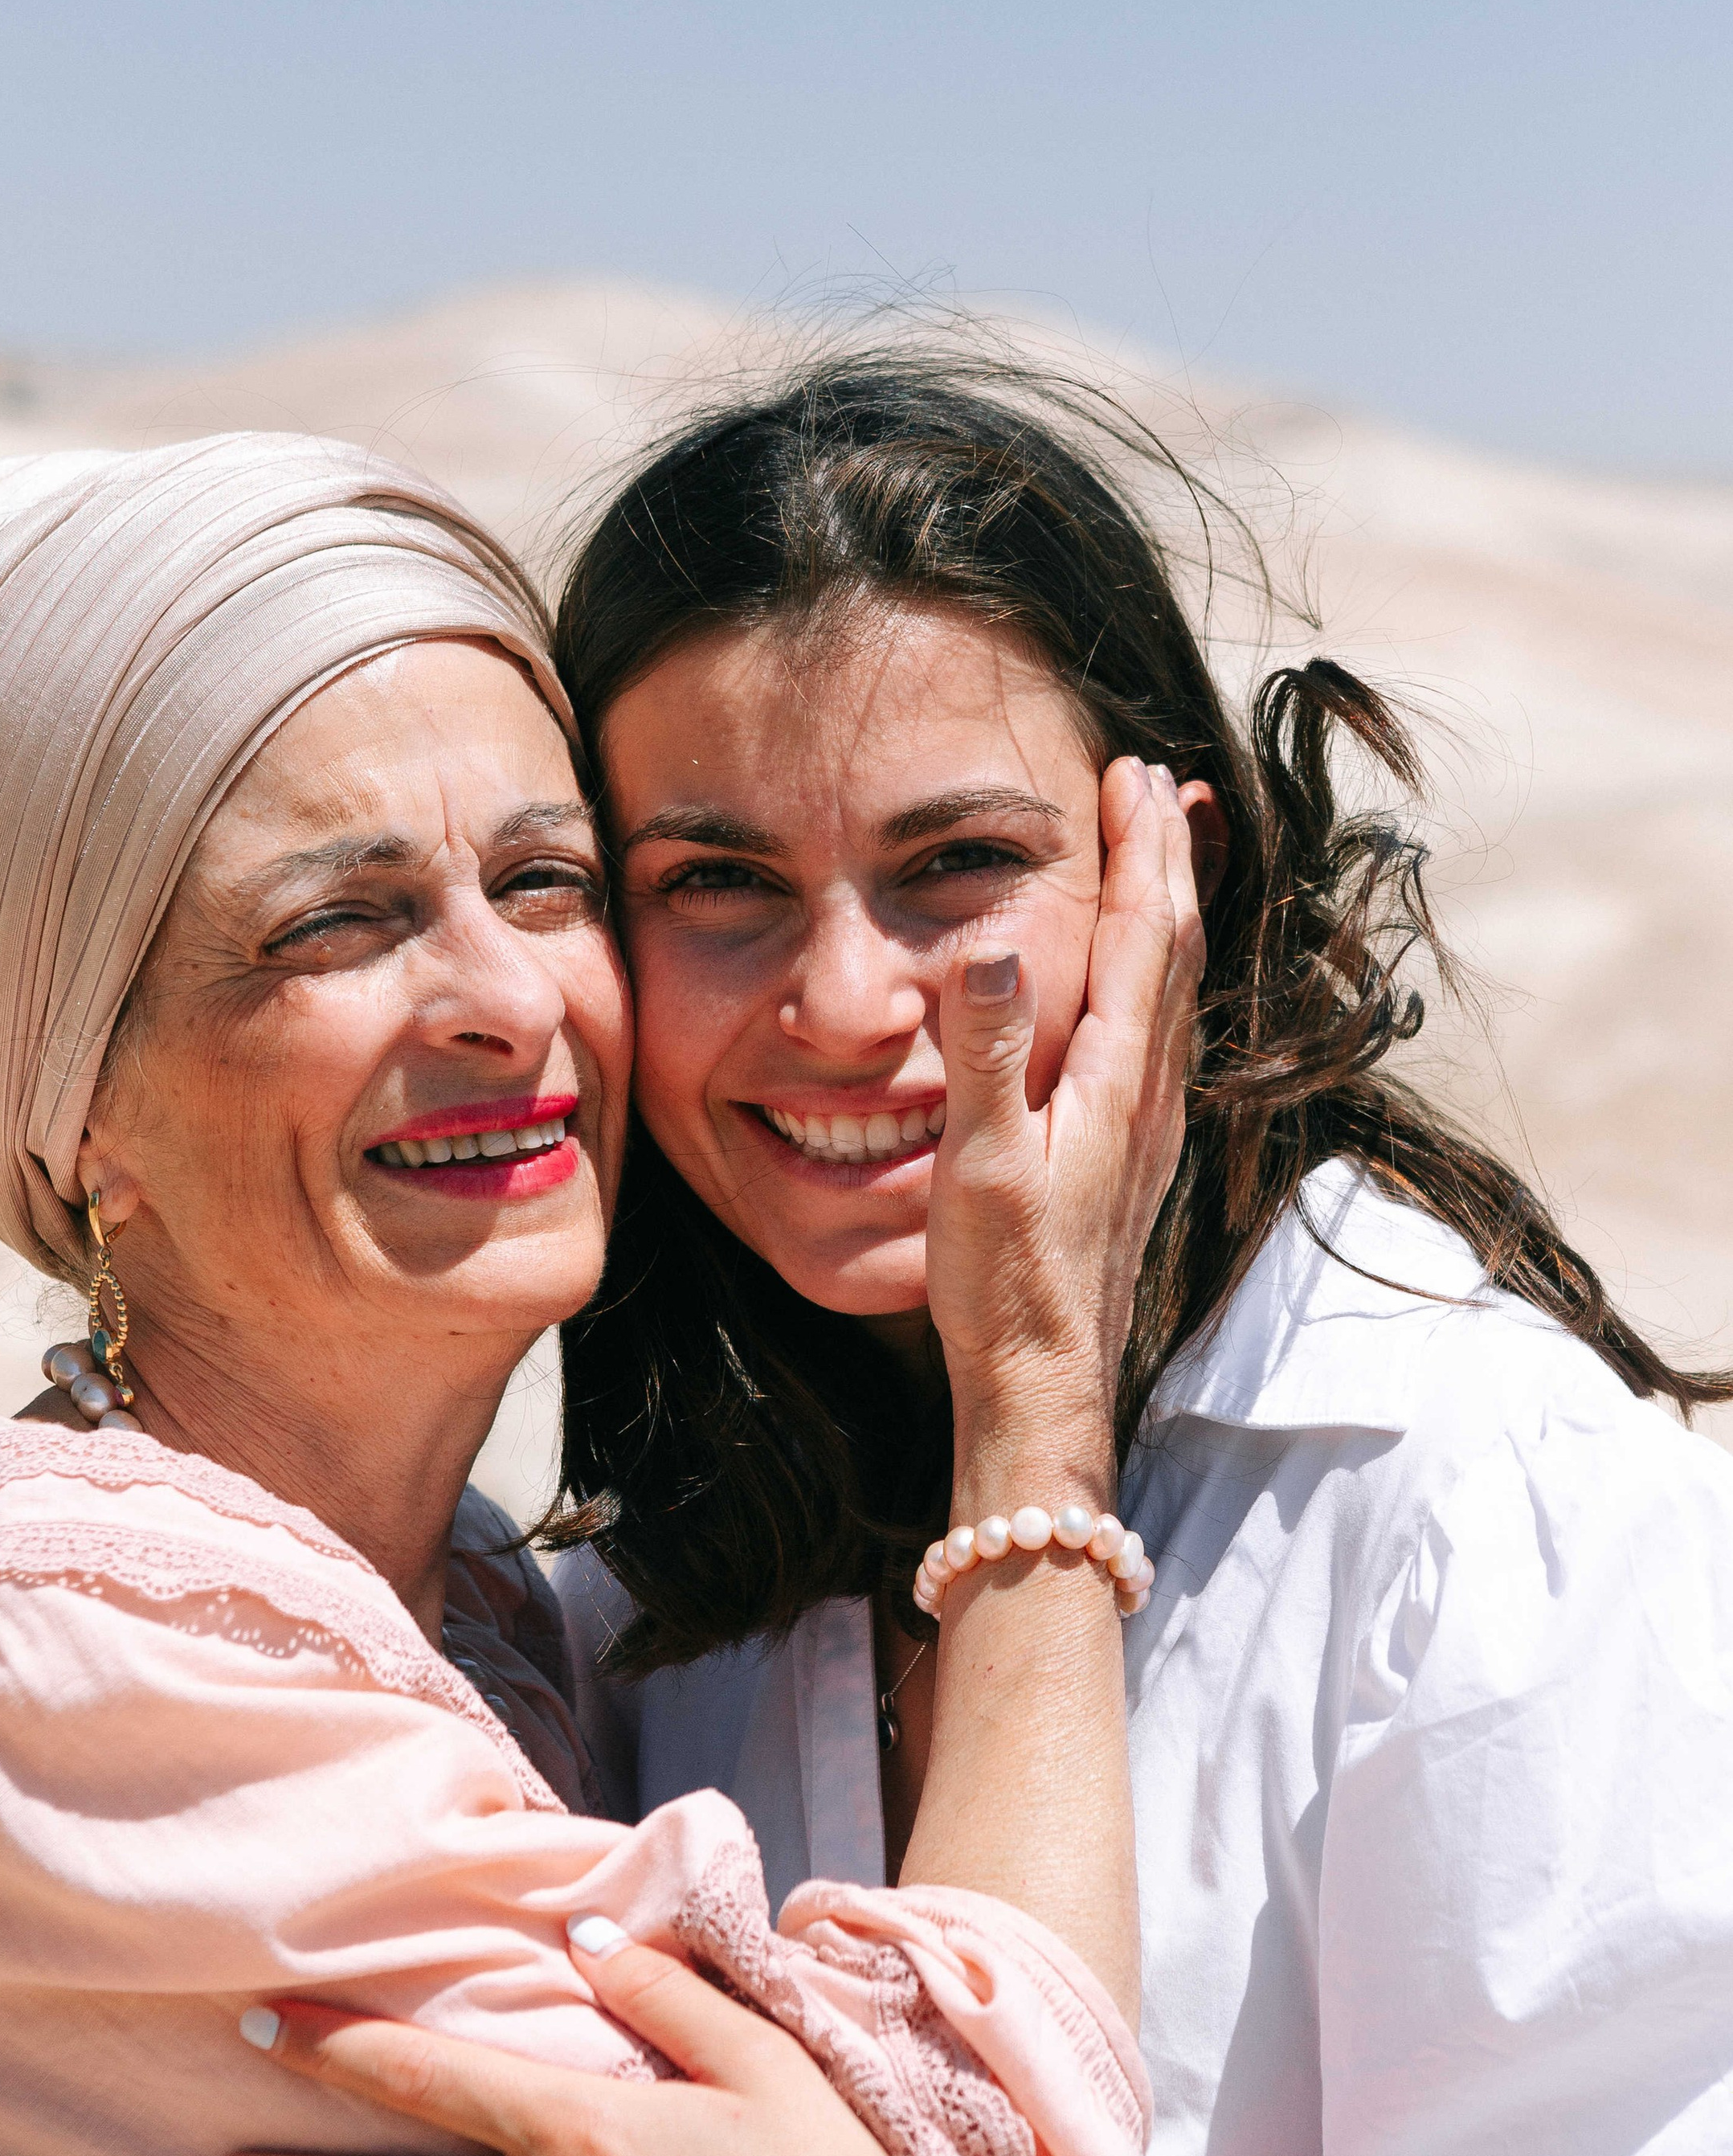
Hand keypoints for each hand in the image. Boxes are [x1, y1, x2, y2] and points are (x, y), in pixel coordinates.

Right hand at [928, 758, 1201, 1435]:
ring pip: (1176, 990)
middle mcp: (1147, 1095)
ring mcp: (1148, 1127)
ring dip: (1171, 912)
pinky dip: (1158, 976)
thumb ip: (984, 1054)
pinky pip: (1161, 1035)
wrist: (1046, 1383)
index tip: (1135, 772)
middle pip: (1174, 949)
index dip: (1141, 849)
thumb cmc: (1004, 1283)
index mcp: (1113, 1081)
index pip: (1140, 934)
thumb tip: (991, 946)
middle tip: (1163, 785)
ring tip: (1168, 857)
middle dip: (1169, 859)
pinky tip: (1145, 986)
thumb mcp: (978, 1165)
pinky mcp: (1135, 1156)